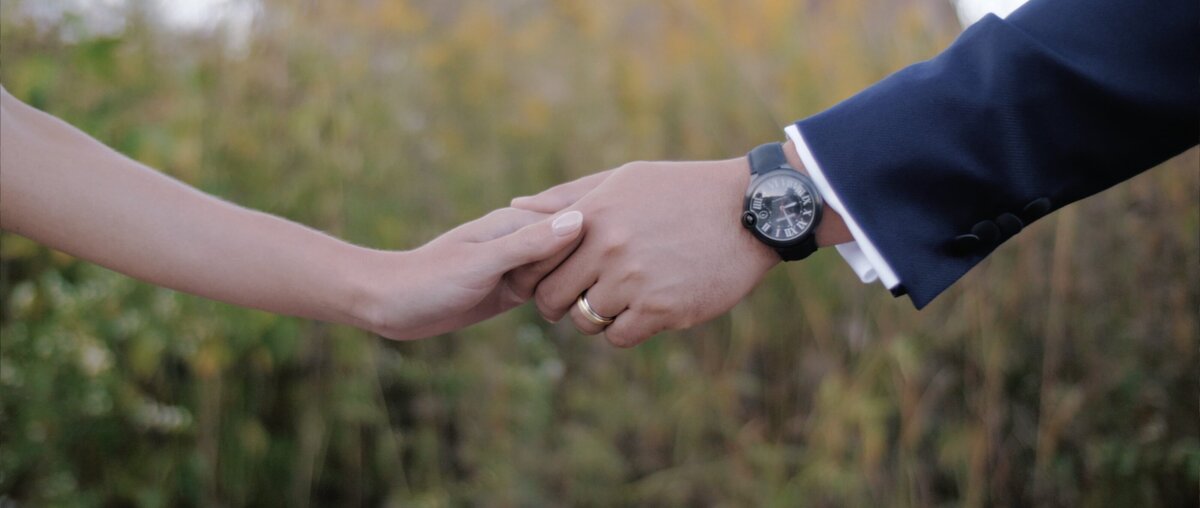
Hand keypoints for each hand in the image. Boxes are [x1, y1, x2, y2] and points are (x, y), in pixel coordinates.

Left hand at [357, 208, 582, 339]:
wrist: (390, 304)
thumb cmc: (429, 279)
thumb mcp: (482, 263)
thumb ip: (528, 244)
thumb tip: (579, 221)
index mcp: (518, 220)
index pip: (575, 226)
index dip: (583, 250)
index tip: (566, 273)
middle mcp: (523, 237)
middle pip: (575, 250)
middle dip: (577, 272)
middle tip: (539, 293)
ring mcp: (520, 263)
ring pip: (565, 271)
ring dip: (569, 286)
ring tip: (543, 303)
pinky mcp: (514, 287)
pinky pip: (549, 288)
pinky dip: (557, 298)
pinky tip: (556, 312)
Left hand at [511, 158, 779, 346]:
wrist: (749, 210)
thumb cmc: (682, 191)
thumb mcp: (623, 180)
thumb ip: (568, 197)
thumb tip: (516, 206)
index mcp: (594, 215)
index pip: (535, 260)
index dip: (536, 274)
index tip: (551, 276)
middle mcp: (609, 248)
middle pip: (552, 297)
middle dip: (558, 303)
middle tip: (576, 298)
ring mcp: (634, 280)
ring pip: (585, 320)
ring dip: (593, 317)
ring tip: (615, 301)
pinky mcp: (662, 309)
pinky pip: (618, 337)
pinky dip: (623, 330)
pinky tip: (640, 311)